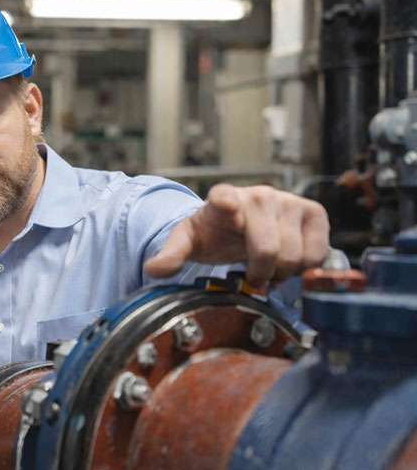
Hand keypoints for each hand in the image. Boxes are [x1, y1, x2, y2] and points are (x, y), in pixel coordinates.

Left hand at [144, 183, 329, 286]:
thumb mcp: (188, 242)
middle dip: (261, 272)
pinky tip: (287, 261)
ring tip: (268, 266)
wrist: (237, 225)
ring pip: (295, 255)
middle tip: (251, 274)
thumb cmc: (213, 233)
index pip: (224, 198)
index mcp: (222, 200)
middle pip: (269, 249)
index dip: (226, 203)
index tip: (226, 205)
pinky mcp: (313, 212)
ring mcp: (288, 201)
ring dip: (283, 271)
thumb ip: (172, 255)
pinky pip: (317, 252)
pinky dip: (304, 266)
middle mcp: (258, 195)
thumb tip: (152, 270)